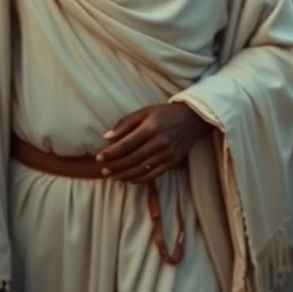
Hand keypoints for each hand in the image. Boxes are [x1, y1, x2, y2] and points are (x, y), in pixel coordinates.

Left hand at [97, 102, 211, 182]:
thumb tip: (107, 138)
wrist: (194, 117)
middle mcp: (160, 142)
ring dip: (124, 175)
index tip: (98, 158)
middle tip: (103, 170)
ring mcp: (168, 153)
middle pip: (132, 159)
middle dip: (115, 166)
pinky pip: (153, 175)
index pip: (126, 144)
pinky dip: (139, 179)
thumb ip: (125, 123)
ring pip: (141, 169)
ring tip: (112, 177)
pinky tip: (129, 179)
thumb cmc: (166, 113)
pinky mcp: (173, 161)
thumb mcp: (145, 112)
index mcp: (151, 127)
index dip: (110, 153)